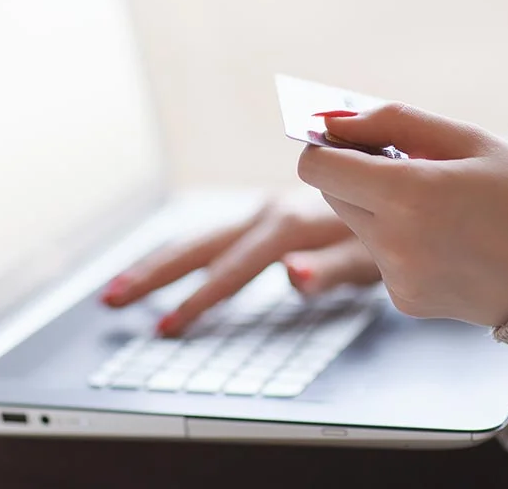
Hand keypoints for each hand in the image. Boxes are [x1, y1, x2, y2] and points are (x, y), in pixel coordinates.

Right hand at [100, 189, 380, 335]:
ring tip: (122, 285)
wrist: (395, 181)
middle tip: (111, 298)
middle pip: (199, 245)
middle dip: (153, 273)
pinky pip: (218, 235)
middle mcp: (268, 211)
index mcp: (289, 224)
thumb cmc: (389, 222)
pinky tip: (172, 267)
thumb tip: (293, 277)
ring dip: (159, 261)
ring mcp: (264, 210)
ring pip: (201, 237)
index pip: (232, 269)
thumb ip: (332, 269)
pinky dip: (186, 253)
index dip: (198, 300)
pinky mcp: (267, 214)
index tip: (165, 327)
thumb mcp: (372, 252)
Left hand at [298, 104, 507, 326]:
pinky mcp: (405, 301)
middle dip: (355, 175)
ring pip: (356, 225)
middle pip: (331, 195)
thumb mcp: (466, 139)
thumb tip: (332, 120)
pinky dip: (399, 241)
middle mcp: (393, 241)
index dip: (325, 147)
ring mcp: (398, 277)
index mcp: (407, 193)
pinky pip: (380, 257)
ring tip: (437, 205)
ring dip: (379, 208)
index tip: (347, 139)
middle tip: (404, 165)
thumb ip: (391, 121)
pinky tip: (446, 240)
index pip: (316, 167)